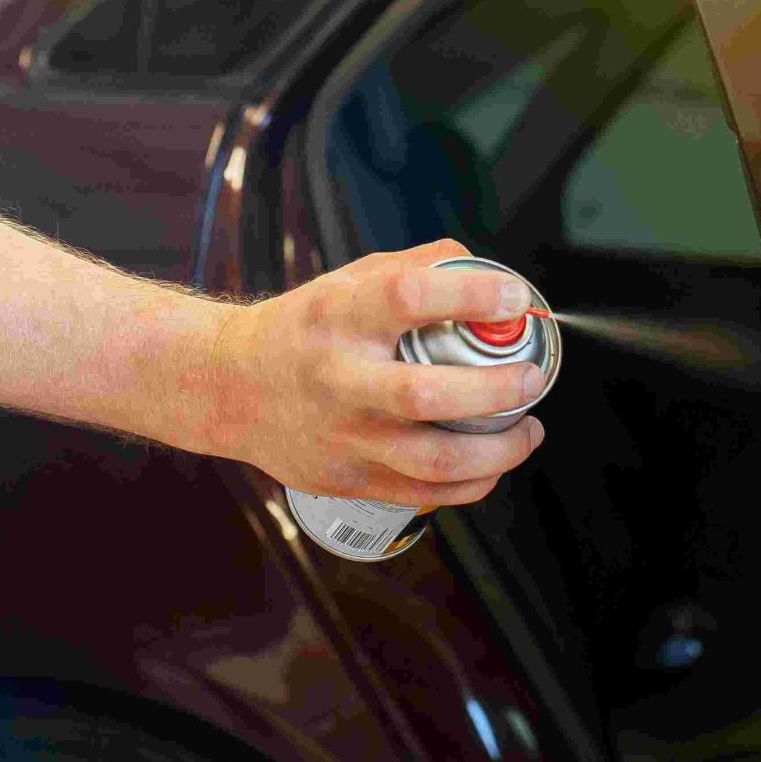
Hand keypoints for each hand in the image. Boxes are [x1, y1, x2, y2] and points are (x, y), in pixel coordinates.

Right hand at [195, 240, 548, 506]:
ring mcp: (343, 436)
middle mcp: (339, 379)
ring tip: (526, 429)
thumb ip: (416, 268)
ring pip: (434, 460)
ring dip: (498, 450)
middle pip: (427, 394)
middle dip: (497, 388)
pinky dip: (472, 483)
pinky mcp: (347, 478)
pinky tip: (491, 462)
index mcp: (339, 317)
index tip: (510, 298)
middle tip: (530, 376)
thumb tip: (484, 269)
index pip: (408, 297)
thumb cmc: (301, 331)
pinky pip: (425, 493)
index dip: (469, 295)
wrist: (230, 388)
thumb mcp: (347, 280)